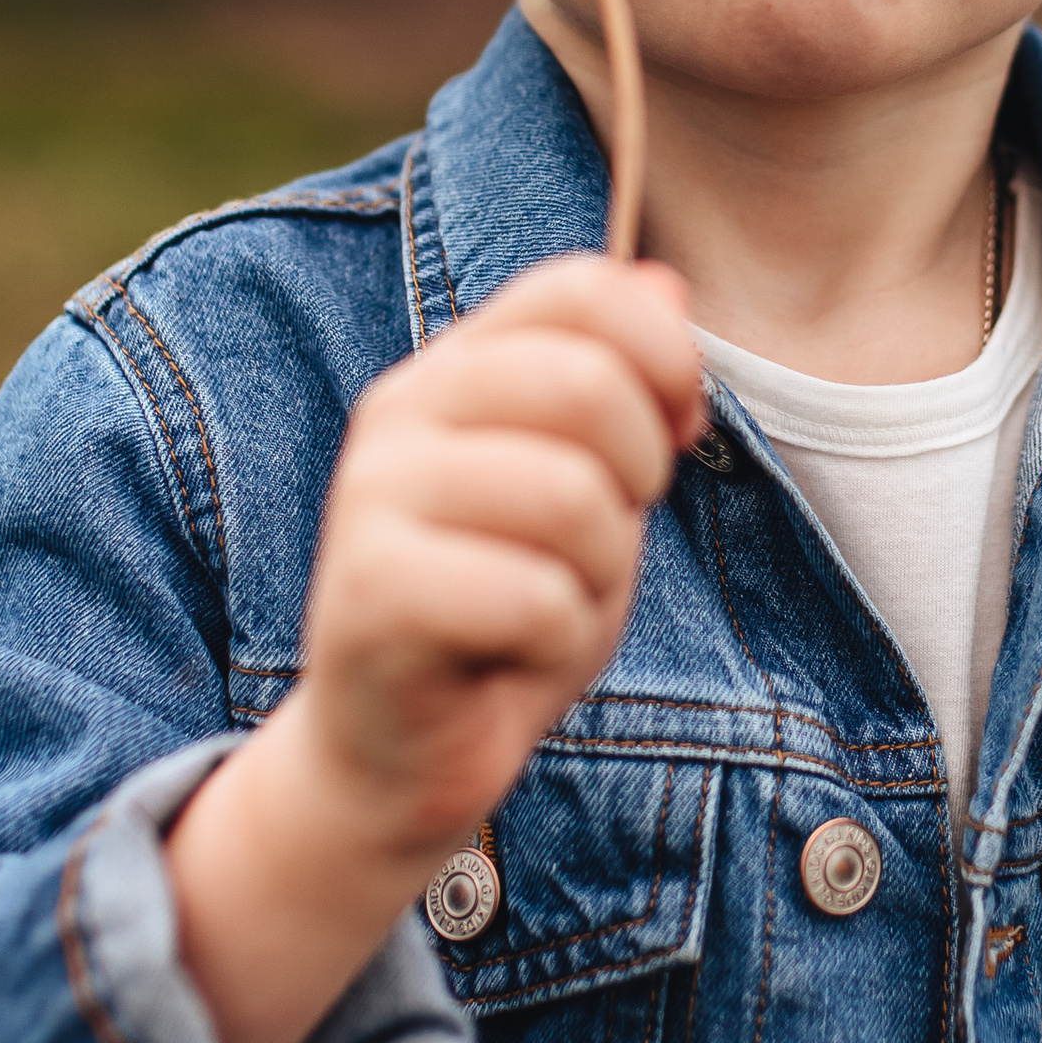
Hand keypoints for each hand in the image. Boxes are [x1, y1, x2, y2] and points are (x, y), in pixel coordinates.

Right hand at [168, 255, 702, 1042]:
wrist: (401, 758)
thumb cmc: (506, 617)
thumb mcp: (592, 494)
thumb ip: (623, 391)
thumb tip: (664, 284)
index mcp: (456, 368)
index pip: (581, 290)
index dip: (665, 356)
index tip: (672, 433)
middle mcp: (401, 410)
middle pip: (590, 384)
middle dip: (639, 478)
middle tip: (597, 546)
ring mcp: (373, 496)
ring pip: (573, 498)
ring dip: (596, 576)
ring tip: (543, 605)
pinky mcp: (369, 592)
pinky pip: (533, 598)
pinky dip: (555, 643)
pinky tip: (507, 657)